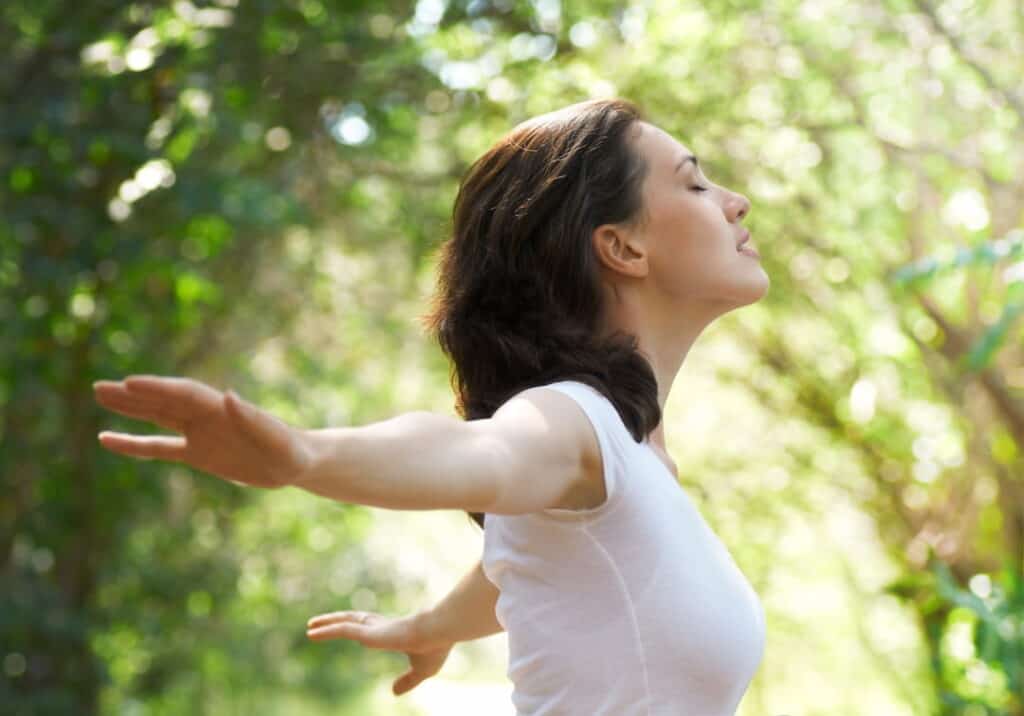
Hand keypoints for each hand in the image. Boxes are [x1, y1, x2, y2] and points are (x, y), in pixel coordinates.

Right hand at [93, 374, 312, 487]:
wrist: (297, 463)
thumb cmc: (291, 449)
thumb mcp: (277, 439)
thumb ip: (253, 419)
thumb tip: (229, 395)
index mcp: (223, 409)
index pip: (184, 394)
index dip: (158, 389)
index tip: (129, 383)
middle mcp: (207, 415)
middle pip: (164, 400)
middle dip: (134, 394)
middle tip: (100, 386)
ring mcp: (200, 433)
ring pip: (157, 416)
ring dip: (130, 408)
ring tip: (100, 396)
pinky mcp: (198, 453)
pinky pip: (159, 447)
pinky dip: (134, 444)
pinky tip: (107, 439)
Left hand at [306, 610, 453, 696]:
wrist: (439, 632)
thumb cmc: (435, 648)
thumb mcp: (422, 671)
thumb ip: (408, 681)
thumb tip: (393, 693)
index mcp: (394, 632)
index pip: (373, 627)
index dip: (361, 627)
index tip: (352, 628)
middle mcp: (381, 626)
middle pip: (354, 620)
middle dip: (338, 620)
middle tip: (322, 622)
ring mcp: (373, 629)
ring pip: (344, 623)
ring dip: (326, 623)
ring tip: (309, 626)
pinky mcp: (367, 633)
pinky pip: (341, 629)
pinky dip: (325, 630)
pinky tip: (311, 632)